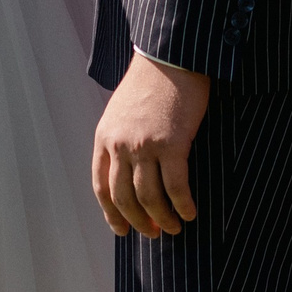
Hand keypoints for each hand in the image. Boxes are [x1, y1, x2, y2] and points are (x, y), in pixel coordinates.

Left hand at [92, 52, 209, 236]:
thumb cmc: (150, 83)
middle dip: (137, 222)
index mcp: (104, 137)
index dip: (111, 213)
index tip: (122, 230)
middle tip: (153, 234)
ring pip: (149, 198)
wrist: (170, 57)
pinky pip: (176, 188)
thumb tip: (128, 171)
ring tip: (174, 228)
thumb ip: (119, 138)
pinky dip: (183, 206)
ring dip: (162, 219)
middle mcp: (120, 145)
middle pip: (123, 198)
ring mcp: (144, 146)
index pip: (101, 186)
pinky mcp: (171, 144)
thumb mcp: (121, 110)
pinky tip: (190, 213)